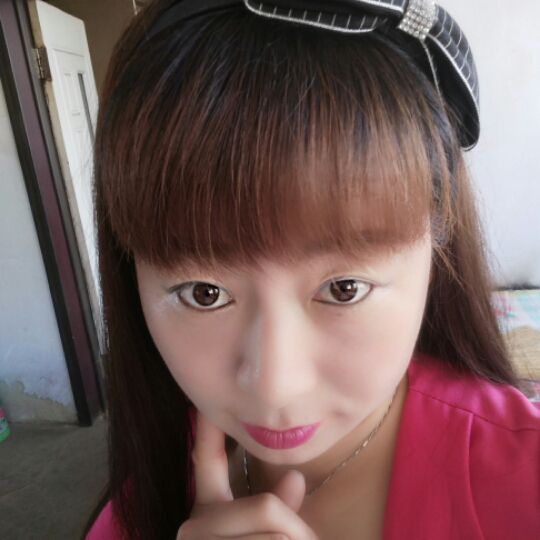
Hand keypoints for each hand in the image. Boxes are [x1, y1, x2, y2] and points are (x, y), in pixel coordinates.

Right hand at [176, 408, 318, 539]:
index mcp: (206, 512)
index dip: (209, 425)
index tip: (208, 395)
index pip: (207, 458)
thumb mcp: (270, 533)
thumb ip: (278, 506)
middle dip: (294, 528)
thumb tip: (294, 476)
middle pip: (266, 507)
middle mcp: (192, 525)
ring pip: (275, 530)